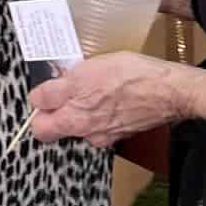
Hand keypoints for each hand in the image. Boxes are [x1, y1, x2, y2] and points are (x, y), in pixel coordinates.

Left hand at [29, 51, 192, 147]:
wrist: (169, 92)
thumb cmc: (133, 75)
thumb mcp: (92, 68)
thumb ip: (68, 78)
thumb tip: (53, 84)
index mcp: (72, 106)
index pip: (36, 104)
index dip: (38, 94)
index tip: (44, 88)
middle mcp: (81, 126)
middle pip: (45, 130)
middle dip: (43, 118)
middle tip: (52, 103)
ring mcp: (98, 135)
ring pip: (72, 131)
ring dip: (72, 120)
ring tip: (86, 100)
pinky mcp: (115, 138)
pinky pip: (94, 132)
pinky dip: (95, 122)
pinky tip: (105, 106)